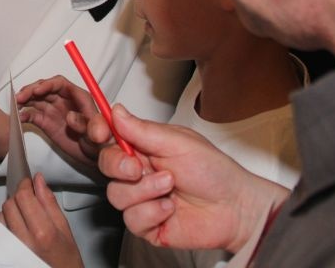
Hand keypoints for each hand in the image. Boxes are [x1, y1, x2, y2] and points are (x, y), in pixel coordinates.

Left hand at [0, 174, 83, 267]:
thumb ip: (49, 202)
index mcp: (42, 231)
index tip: (29, 183)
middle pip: (10, 204)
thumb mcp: (64, 228)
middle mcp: (24, 239)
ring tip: (24, 214)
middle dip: (19, 196)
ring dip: (11, 209)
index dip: (25, 185)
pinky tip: (18, 225)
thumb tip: (39, 180)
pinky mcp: (6, 250)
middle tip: (29, 198)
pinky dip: (6, 222)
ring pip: (1, 215)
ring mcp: (12, 246)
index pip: (23, 197)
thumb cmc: (66, 257)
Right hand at [17, 75, 99, 165]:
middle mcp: (65, 100)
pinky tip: (20, 118)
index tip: (38, 91)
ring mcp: (54, 110)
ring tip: (16, 104)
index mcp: (79, 98)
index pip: (60, 84)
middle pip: (45, 88)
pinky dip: (25, 115)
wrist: (94, 157)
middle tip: (21, 97)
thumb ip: (87, 124)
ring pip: (37, 99)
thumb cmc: (100, 143)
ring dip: (25, 99)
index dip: (48, 84)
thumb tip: (71, 115)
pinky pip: (33, 115)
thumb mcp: (98, 134)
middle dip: (32, 90)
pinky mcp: (47, 122)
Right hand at [93, 105, 289, 252]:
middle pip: (105, 165)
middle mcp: (139, 171)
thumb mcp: (178, 142)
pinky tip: (170, 208)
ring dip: (144, 191)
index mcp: (144, 146)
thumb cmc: (214, 172)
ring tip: (170, 187)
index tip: (100, 132)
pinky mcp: (146, 223)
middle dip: (118, 165)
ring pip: (116, 194)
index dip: (98, 131)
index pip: (109, 136)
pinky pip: (131, 219)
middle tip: (138, 167)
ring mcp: (141, 198)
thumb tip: (116, 111)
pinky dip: (151, 212)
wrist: (235, 208)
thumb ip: (142, 130)